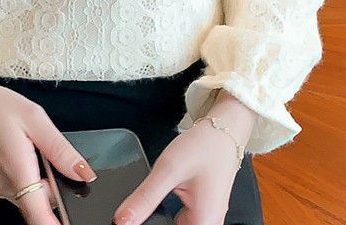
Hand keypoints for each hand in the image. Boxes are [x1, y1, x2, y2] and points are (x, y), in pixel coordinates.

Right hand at [0, 60, 98, 224]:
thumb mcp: (33, 117)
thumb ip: (60, 149)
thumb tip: (84, 173)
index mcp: (18, 172)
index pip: (41, 219)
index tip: (73, 221)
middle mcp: (5, 188)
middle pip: (41, 203)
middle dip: (56, 187)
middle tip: (56, 156)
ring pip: (30, 194)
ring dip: (41, 178)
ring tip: (35, 144)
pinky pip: (19, 185)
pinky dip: (28, 172)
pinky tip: (23, 145)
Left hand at [112, 92, 255, 224]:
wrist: (223, 129)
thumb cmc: (204, 146)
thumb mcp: (168, 170)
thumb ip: (144, 198)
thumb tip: (122, 221)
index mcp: (204, 222)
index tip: (132, 221)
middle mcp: (209, 224)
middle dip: (156, 220)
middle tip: (148, 200)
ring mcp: (207, 219)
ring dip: (163, 217)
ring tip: (159, 197)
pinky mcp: (203, 211)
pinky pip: (183, 220)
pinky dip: (170, 211)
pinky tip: (166, 197)